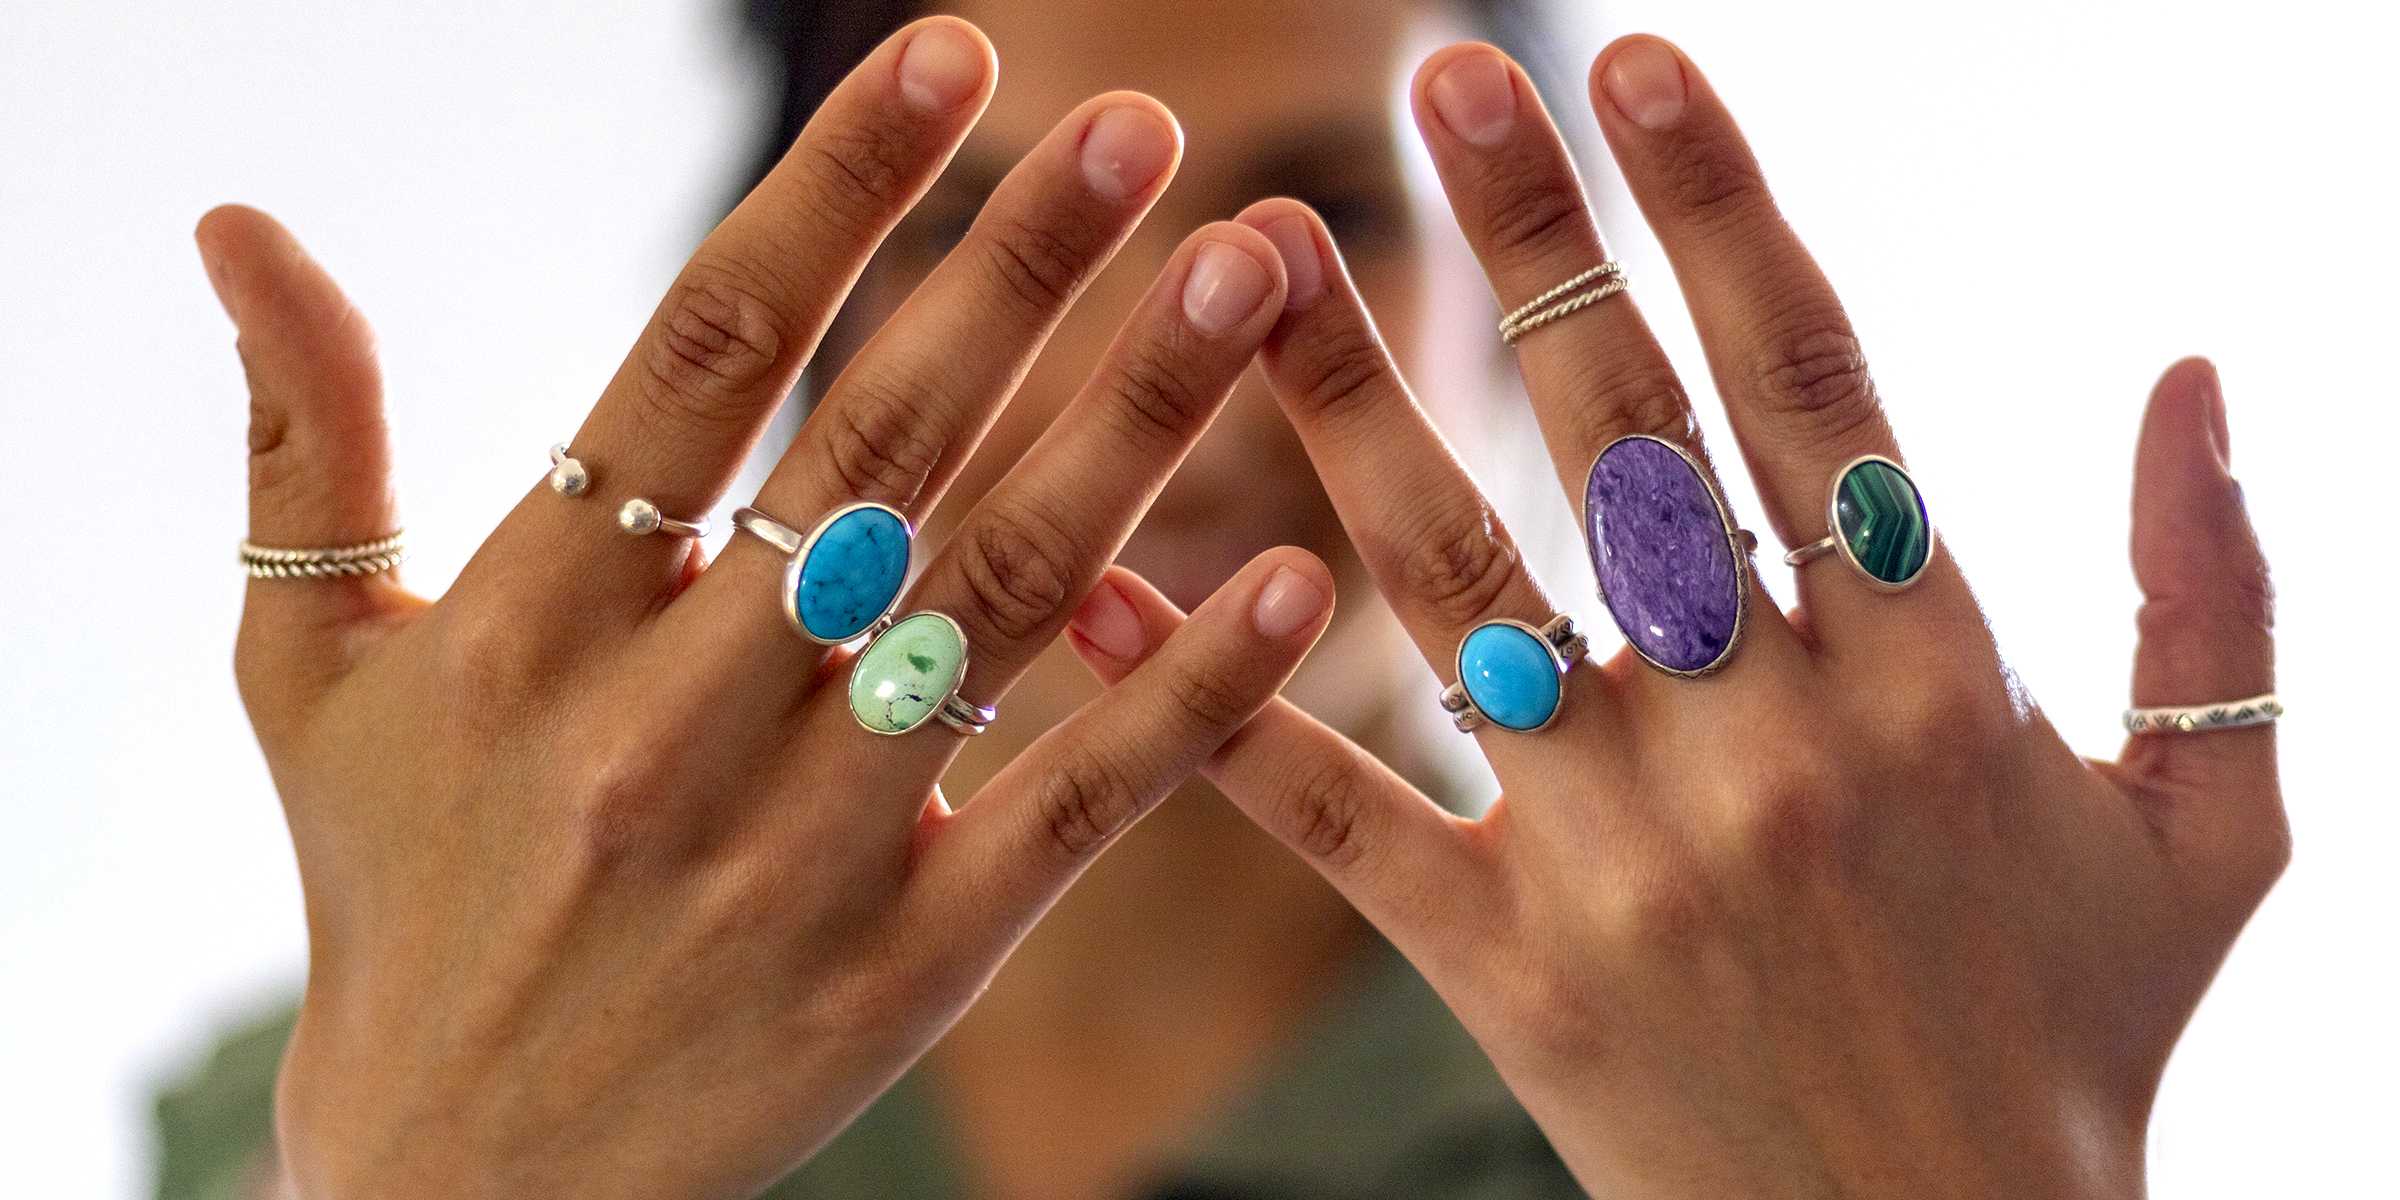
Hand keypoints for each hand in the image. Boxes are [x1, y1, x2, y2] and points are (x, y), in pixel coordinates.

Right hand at [200, 18, 1327, 1199]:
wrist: (457, 1185)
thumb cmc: (392, 895)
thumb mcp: (310, 670)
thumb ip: (302, 441)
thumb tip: (237, 223)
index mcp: (532, 620)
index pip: (704, 354)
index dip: (839, 191)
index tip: (955, 55)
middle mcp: (675, 719)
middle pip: (883, 450)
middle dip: (1025, 271)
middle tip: (1153, 131)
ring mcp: (806, 846)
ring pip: (1002, 597)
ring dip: (1138, 424)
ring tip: (1251, 279)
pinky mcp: (913, 964)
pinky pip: (1074, 810)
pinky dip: (1190, 696)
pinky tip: (1290, 577)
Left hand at [1081, 36, 2282, 1198]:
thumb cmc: (2078, 1042)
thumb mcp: (2215, 828)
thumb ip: (2218, 595)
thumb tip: (2203, 369)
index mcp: (1938, 681)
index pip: (1814, 387)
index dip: (1724, 207)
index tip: (1643, 66)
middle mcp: (1769, 742)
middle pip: (1624, 444)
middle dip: (1535, 238)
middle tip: (1440, 76)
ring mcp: (1623, 856)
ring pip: (1462, 593)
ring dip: (1350, 408)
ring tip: (1249, 259)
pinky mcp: (1506, 967)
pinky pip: (1346, 818)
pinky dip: (1221, 711)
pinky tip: (1118, 592)